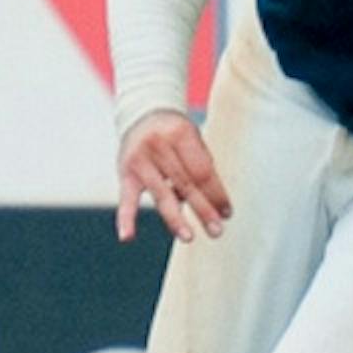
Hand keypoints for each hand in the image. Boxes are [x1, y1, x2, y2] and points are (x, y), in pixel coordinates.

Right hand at [115, 110, 232, 243]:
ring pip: (162, 195)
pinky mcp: (125, 173)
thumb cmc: (175, 135)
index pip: (202, 171)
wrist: (141, 116)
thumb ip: (201, 168)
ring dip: (176, 219)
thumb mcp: (192, 140)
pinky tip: (127, 236)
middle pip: (186, 184)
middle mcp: (159, 144)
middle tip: (216, 231)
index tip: (226, 213)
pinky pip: (126, 199)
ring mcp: (140, 159)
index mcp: (181, 133)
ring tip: (189, 236)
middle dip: (203, 210)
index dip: (216, 193)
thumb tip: (214, 206)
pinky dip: (126, 218)